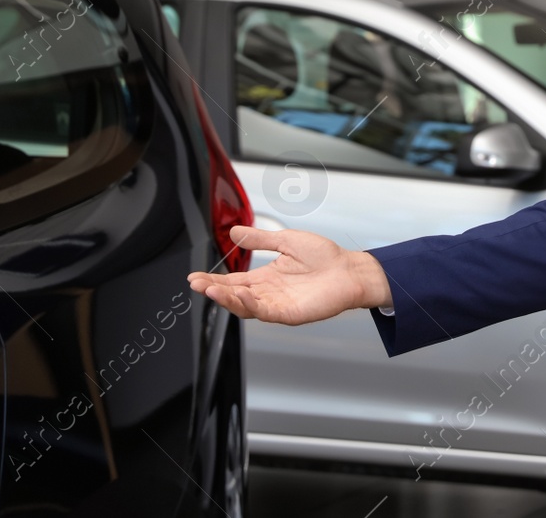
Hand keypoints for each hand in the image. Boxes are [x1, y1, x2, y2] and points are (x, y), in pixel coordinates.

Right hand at [187, 225, 392, 324]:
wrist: (350, 269)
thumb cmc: (325, 257)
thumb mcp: (286, 241)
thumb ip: (260, 239)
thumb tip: (234, 232)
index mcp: (266, 277)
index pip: (233, 282)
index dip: (214, 281)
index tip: (195, 277)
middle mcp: (269, 293)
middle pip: (234, 296)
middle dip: (213, 291)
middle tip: (195, 284)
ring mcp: (278, 305)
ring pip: (245, 307)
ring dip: (226, 299)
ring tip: (210, 290)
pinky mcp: (290, 314)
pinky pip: (265, 312)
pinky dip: (250, 304)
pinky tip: (239, 295)